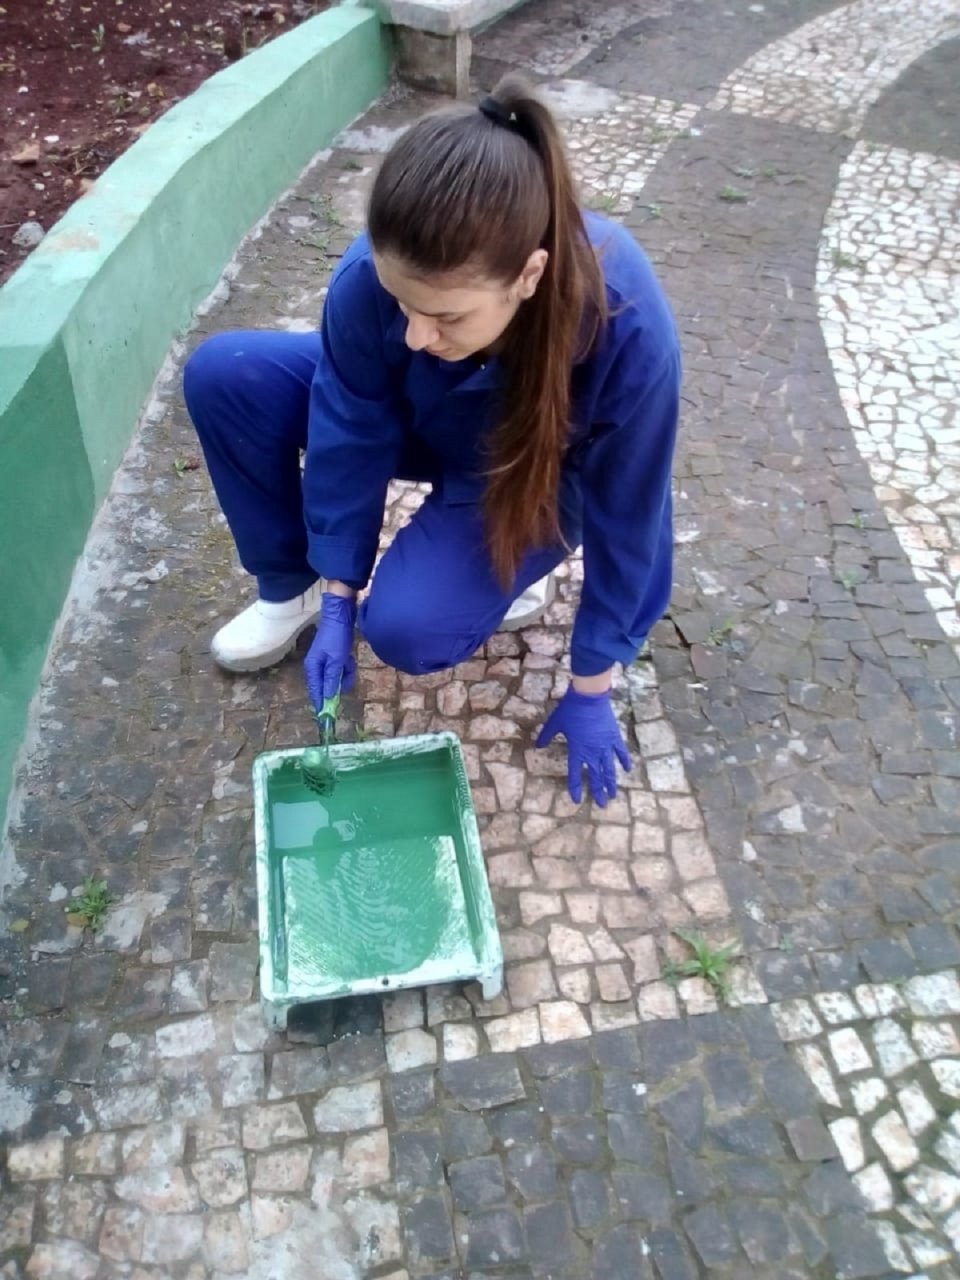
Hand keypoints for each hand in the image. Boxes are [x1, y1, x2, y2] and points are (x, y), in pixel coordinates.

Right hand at [304, 592, 357, 707]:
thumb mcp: (335, 660)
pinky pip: (342, 670)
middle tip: (346, 670)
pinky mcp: (335, 658)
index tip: (328, 717)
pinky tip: (350, 658)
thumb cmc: (336, 638)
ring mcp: (326, 662)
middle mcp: (317, 667)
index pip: (316, 692)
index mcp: (313, 668)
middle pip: (328, 686)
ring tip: (349, 661)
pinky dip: (347, 666)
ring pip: (338, 678)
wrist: (341, 616)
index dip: (322, 704)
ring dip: (346, 673)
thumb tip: (328, 698)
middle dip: (339, 682)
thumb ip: (332, 679)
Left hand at [536, 686, 631, 806]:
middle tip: (601, 805)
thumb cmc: (571, 709)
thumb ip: (546, 736)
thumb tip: (537, 746)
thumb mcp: (555, 722)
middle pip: (596, 776)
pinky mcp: (614, 736)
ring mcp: (605, 745)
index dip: (576, 788)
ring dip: (611, 783)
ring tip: (613, 795)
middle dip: (598, 792)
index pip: (576, 775)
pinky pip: (621, 752)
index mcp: (577, 750)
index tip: (577, 800)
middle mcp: (593, 752)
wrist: (589, 696)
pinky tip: (627, 770)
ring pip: (610, 769)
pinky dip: (624, 761)